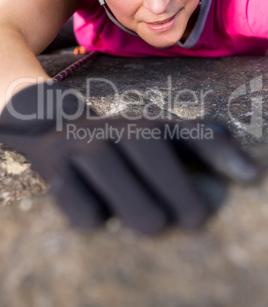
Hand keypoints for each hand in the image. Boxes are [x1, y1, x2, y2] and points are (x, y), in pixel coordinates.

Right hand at [0, 83, 260, 234]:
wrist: (50, 126)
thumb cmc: (114, 141)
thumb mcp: (153, 134)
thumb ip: (198, 144)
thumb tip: (249, 171)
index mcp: (147, 124)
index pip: (190, 132)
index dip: (222, 152)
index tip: (249, 177)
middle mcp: (118, 129)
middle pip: (154, 156)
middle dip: (181, 195)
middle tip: (194, 220)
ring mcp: (85, 148)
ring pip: (122, 188)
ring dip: (141, 211)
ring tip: (153, 222)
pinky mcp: (56, 171)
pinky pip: (84, 210)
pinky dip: (93, 217)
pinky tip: (97, 213)